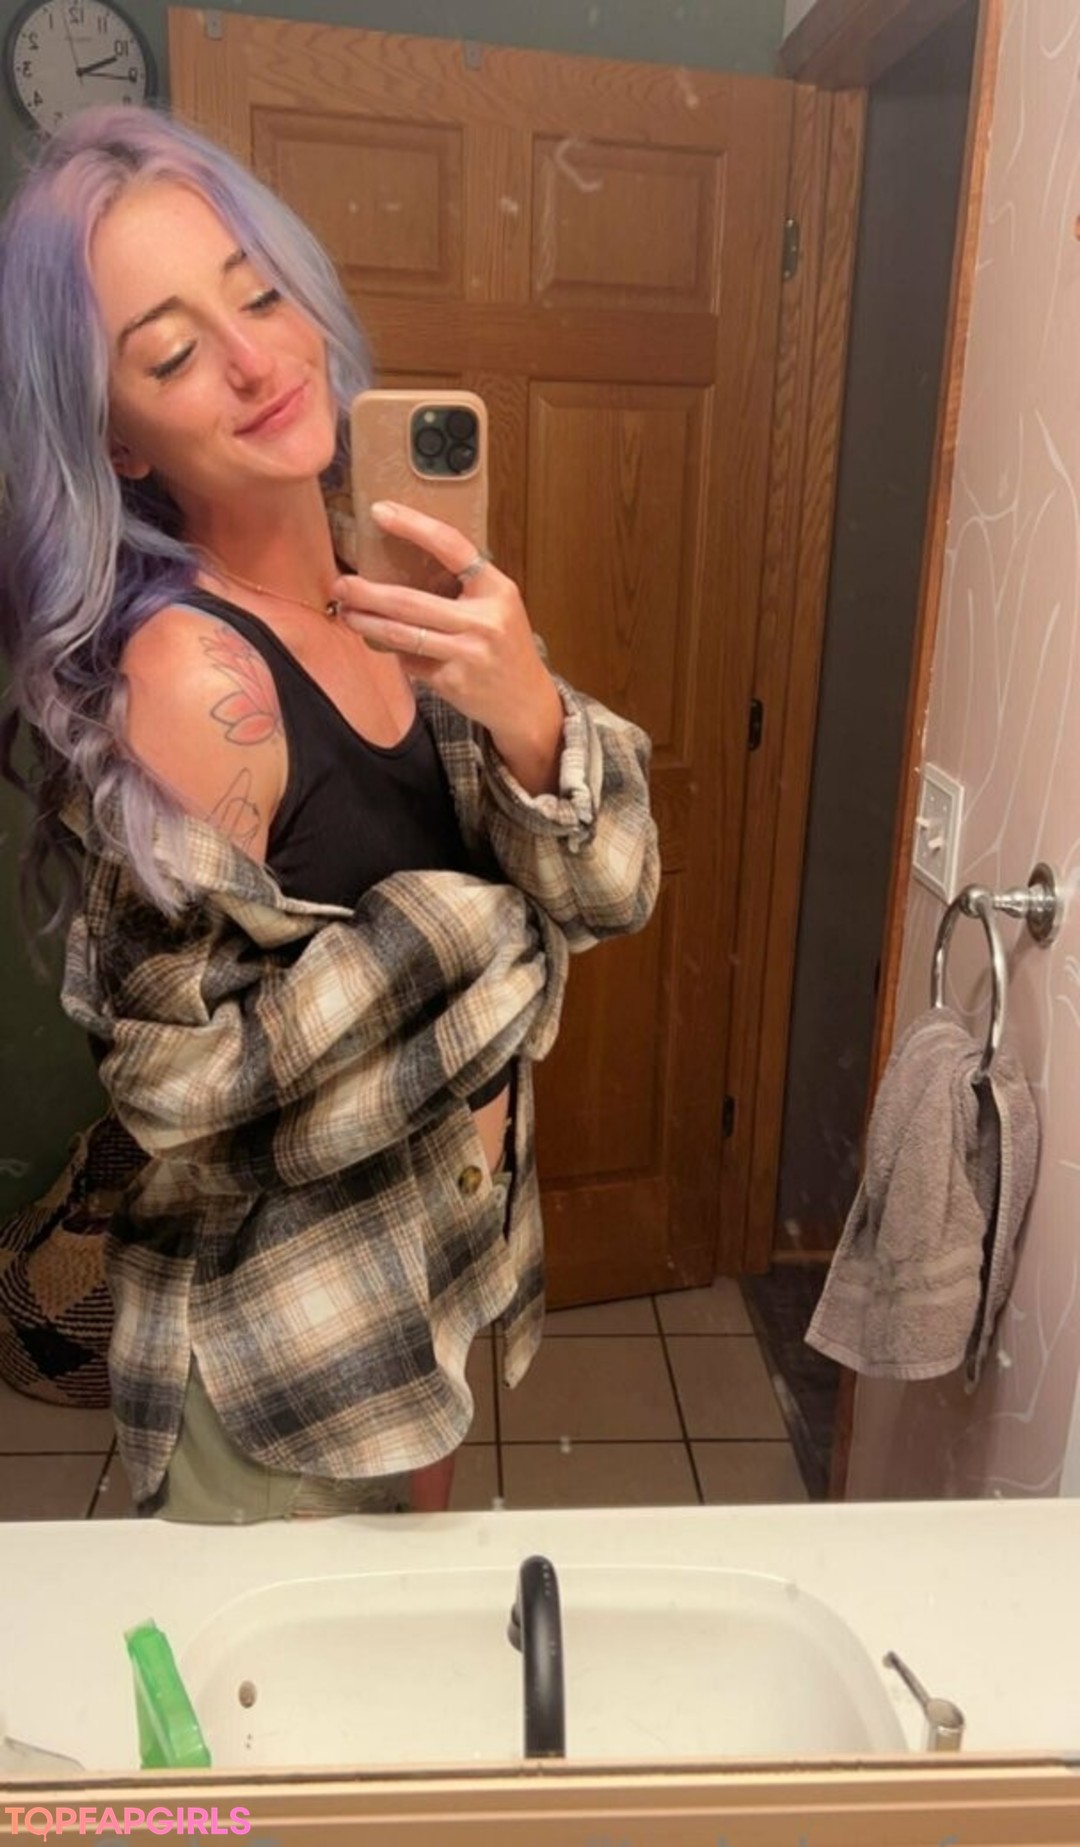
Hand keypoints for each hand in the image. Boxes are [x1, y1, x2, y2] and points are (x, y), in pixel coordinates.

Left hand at [332, 501, 564, 795]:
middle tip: (341, 584)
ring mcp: (468, 654)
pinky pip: (411, 662)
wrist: (526, 700)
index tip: (379, 512)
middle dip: (368, 593)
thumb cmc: (504, 644)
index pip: (452, 547)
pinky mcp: (453, 682)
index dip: (414, 527)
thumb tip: (399, 567)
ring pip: (402, 635)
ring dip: (367, 623)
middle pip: (411, 601)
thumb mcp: (497, 605)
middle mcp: (484, 620)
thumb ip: (462, 586)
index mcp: (496, 589)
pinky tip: (382, 645)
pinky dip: (393, 653)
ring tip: (346, 613)